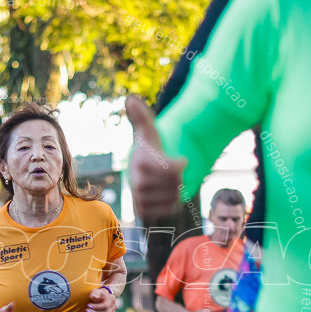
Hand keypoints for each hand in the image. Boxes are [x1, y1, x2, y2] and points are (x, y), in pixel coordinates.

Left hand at [86, 287, 118, 311]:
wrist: (103, 298)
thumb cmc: (99, 295)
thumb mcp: (96, 291)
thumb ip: (95, 293)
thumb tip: (94, 297)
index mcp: (111, 300)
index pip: (105, 306)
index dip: (96, 307)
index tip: (88, 305)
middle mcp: (113, 308)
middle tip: (87, 310)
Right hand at [126, 95, 186, 220]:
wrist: (143, 171)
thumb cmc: (151, 148)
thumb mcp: (150, 131)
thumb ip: (141, 115)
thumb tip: (130, 99)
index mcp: (141, 164)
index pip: (172, 170)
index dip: (181, 165)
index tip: (181, 159)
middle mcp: (137, 184)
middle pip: (176, 184)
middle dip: (180, 177)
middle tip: (173, 172)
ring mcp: (140, 200)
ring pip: (175, 197)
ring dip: (177, 189)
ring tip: (169, 182)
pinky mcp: (144, 212)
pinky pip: (171, 208)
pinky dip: (174, 201)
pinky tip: (167, 193)